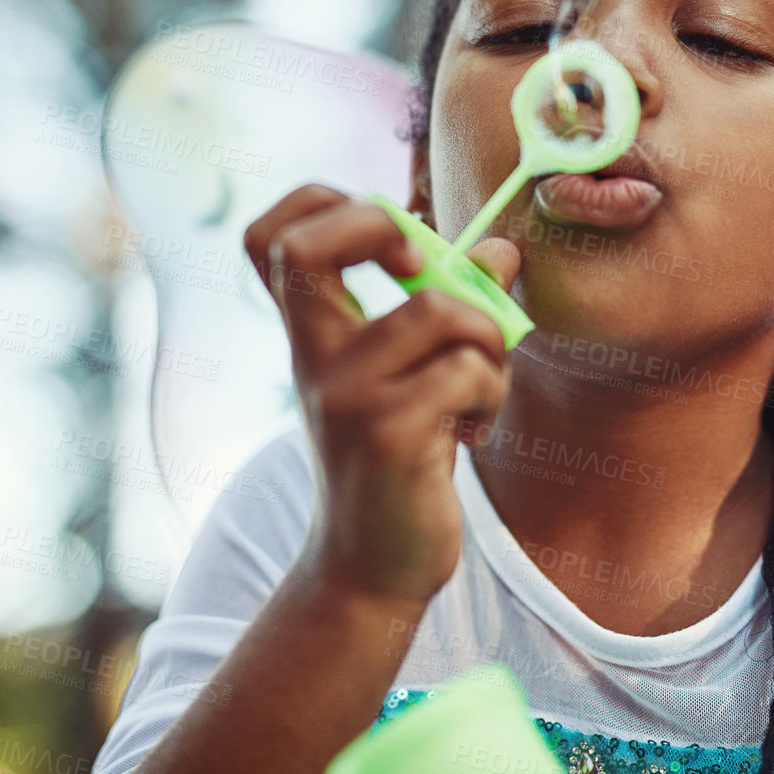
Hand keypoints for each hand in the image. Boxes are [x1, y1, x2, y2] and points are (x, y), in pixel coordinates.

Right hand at [243, 184, 521, 604]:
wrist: (374, 570)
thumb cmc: (403, 463)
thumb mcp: (418, 376)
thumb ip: (452, 308)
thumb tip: (502, 251)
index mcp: (313, 336)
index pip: (271, 235)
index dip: (323, 204)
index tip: (391, 243)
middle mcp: (313, 359)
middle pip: (304, 248)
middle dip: (385, 228)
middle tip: (423, 275)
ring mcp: (344, 396)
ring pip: (438, 310)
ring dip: (487, 338)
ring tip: (479, 385)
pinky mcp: (385, 435)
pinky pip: (466, 371)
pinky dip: (491, 391)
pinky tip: (471, 429)